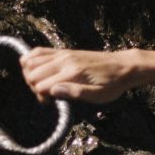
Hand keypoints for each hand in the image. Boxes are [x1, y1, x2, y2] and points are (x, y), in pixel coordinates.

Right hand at [23, 47, 149, 103]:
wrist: (124, 66)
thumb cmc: (112, 84)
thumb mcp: (99, 95)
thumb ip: (76, 93)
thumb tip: (53, 91)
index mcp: (73, 73)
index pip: (41, 86)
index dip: (42, 97)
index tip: (52, 102)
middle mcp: (64, 61)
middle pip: (32, 73)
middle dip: (34, 87)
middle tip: (48, 95)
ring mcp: (62, 54)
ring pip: (30, 61)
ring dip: (30, 75)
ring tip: (43, 83)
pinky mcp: (63, 51)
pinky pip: (38, 51)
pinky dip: (30, 60)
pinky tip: (38, 70)